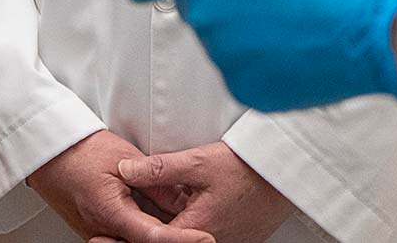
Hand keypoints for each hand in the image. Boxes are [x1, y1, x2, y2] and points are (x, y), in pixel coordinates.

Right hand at [29, 130, 211, 242]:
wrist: (49, 154)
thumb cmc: (81, 151)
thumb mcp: (124, 159)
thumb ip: (154, 181)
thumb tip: (180, 199)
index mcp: (110, 213)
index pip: (155, 238)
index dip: (183, 240)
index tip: (205, 238)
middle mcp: (102, 230)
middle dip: (173, 238)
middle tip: (198, 235)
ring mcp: (97, 233)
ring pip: (135, 242)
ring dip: (159, 234)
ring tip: (181, 224)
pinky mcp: (97, 231)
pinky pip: (125, 236)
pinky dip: (144, 230)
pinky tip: (158, 217)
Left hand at [117, 143, 292, 242]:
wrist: (288, 171)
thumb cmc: (248, 167)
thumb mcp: (199, 162)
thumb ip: (159, 169)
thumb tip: (125, 171)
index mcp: (195, 230)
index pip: (152, 240)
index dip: (129, 233)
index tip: (109, 231)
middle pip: (170, 241)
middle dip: (150, 230)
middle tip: (124, 225)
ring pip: (187, 238)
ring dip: (172, 229)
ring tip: (162, 210)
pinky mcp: (237, 240)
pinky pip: (206, 238)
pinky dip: (192, 227)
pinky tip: (189, 210)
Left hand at [125, 0, 396, 112]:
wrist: (381, 24)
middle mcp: (207, 19)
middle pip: (188, 2)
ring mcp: (226, 58)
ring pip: (218, 32)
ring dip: (242, 19)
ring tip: (292, 6)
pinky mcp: (248, 87)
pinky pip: (240, 64)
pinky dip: (261, 52)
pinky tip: (296, 36)